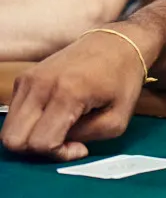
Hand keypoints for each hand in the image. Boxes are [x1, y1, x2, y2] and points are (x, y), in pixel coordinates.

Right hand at [0, 33, 144, 161]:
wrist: (116, 43)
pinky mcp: (24, 77)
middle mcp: (41, 84)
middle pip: (13, 139)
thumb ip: (86, 137)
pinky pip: (14, 114)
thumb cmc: (122, 80)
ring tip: (59, 129)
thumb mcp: (117, 118)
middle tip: (65, 141)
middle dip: (37, 150)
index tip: (80, 147)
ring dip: (31, 137)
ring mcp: (29, 79)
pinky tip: (53, 116)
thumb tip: (60, 145)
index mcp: (68, 93)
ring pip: (8, 129)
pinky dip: (29, 123)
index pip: (40, 142)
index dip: (58, 154)